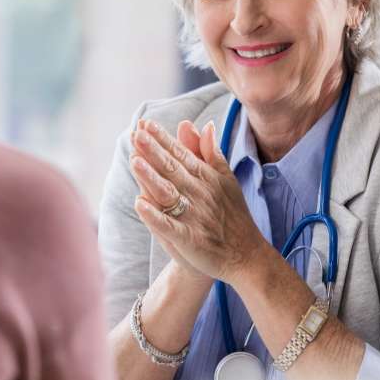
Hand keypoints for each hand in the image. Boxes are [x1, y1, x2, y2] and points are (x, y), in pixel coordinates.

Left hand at [128, 119, 265, 282]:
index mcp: (205, 178)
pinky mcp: (189, 239)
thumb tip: (204, 124)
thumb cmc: (232, 215)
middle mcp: (198, 194)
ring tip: (134, 161)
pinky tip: (139, 204)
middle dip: (154, 151)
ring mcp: (194, 216)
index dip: (163, 139)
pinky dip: (155, 216)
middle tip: (137, 133)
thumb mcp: (226, 179)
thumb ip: (211, 152)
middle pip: (172, 169)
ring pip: (168, 193)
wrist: (245, 255)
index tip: (145, 123)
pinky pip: (169, 226)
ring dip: (151, 178)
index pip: (180, 154)